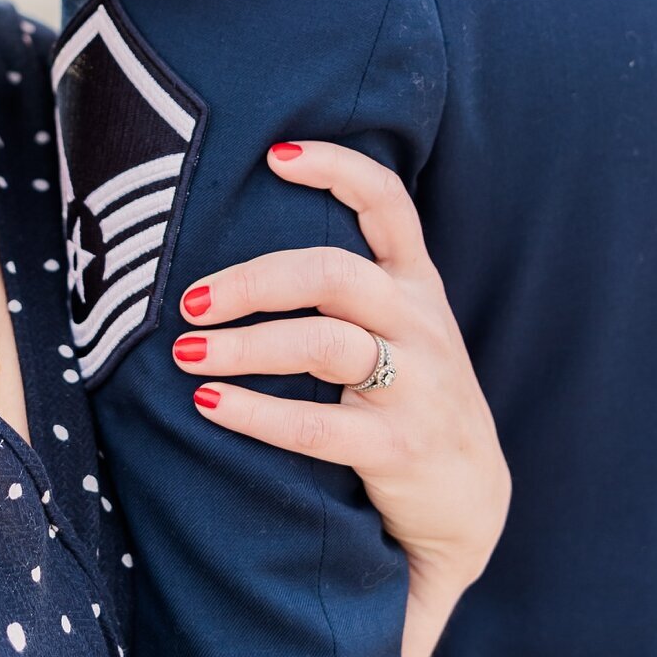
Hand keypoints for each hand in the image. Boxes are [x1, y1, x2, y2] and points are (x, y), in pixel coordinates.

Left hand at [172, 142, 509, 651]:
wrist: (471, 503)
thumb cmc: (410, 399)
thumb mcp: (400, 329)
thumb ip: (349, 287)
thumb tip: (243, 242)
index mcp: (415, 285)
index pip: (388, 203)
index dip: (337, 168)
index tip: (275, 153)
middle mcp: (419, 325)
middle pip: (334, 273)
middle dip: (255, 281)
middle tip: (190, 300)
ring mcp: (417, 386)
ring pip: (325, 344)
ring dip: (246, 345)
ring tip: (186, 353)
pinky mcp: (400, 448)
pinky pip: (319, 426)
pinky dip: (257, 414)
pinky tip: (210, 406)